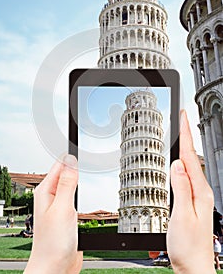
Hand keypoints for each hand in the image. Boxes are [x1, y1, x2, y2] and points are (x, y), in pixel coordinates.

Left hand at [24, 154, 82, 273]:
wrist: (55, 268)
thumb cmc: (52, 243)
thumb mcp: (62, 209)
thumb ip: (67, 184)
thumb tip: (71, 160)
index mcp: (46, 191)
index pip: (59, 164)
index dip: (70, 152)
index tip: (78, 139)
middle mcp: (52, 196)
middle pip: (65, 171)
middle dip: (75, 161)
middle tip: (87, 147)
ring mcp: (60, 205)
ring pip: (71, 183)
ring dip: (79, 175)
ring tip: (86, 162)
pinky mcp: (67, 214)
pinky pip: (75, 196)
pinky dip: (81, 189)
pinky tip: (85, 187)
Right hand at [167, 111, 214, 273]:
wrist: (194, 268)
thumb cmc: (188, 247)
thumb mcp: (181, 215)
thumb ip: (180, 188)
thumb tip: (176, 164)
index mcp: (199, 191)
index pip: (189, 157)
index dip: (186, 135)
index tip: (183, 117)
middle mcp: (200, 192)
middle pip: (190, 158)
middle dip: (185, 136)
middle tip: (179, 120)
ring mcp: (196, 197)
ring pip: (188, 166)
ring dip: (182, 149)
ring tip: (178, 135)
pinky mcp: (191, 202)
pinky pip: (185, 178)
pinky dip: (180, 165)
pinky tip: (177, 163)